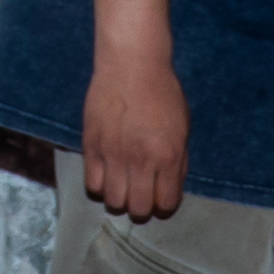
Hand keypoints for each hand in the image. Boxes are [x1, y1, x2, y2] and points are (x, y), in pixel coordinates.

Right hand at [80, 45, 189, 222]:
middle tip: (141, 195)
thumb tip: (169, 188)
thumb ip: (178, 161)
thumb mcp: (182, 127)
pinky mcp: (91, 146)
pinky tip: (107, 175)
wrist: (132, 64)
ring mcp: (113, 154)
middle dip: (142, 208)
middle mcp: (140, 160)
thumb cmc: (162, 92)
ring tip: (123, 186)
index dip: (164, 205)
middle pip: (137, 209)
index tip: (161, 197)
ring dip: (120, 199)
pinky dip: (100, 187)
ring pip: (112, 202)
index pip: (166, 204)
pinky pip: (92, 185)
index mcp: (167, 155)